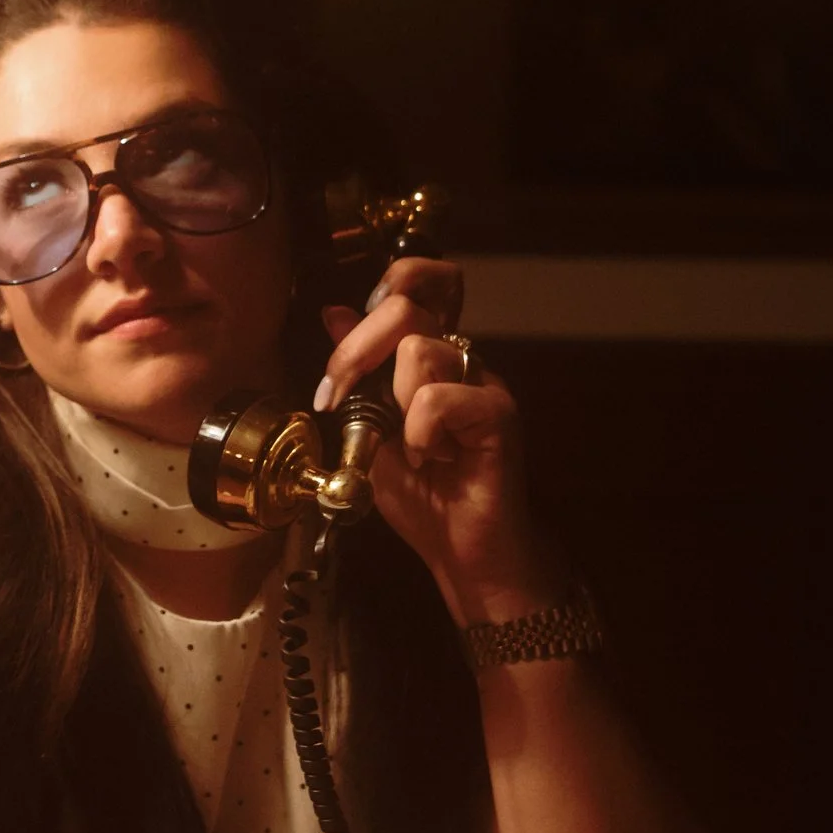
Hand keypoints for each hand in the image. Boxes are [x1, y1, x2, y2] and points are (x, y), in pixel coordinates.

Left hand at [314, 254, 559, 623]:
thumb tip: (334, 312)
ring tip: (411, 446)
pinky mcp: (499, 413)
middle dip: (356, 349)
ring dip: (395, 403)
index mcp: (430, 356)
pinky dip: (420, 433)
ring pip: (420, 350)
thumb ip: (357, 373)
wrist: (466, 553)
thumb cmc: (424, 497)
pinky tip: (433, 459)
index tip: (352, 345)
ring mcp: (483, 382)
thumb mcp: (369, 429)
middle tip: (336, 396)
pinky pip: (439, 398)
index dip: (389, 286)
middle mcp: (460, 358)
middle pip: (408, 305)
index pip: (426, 280)